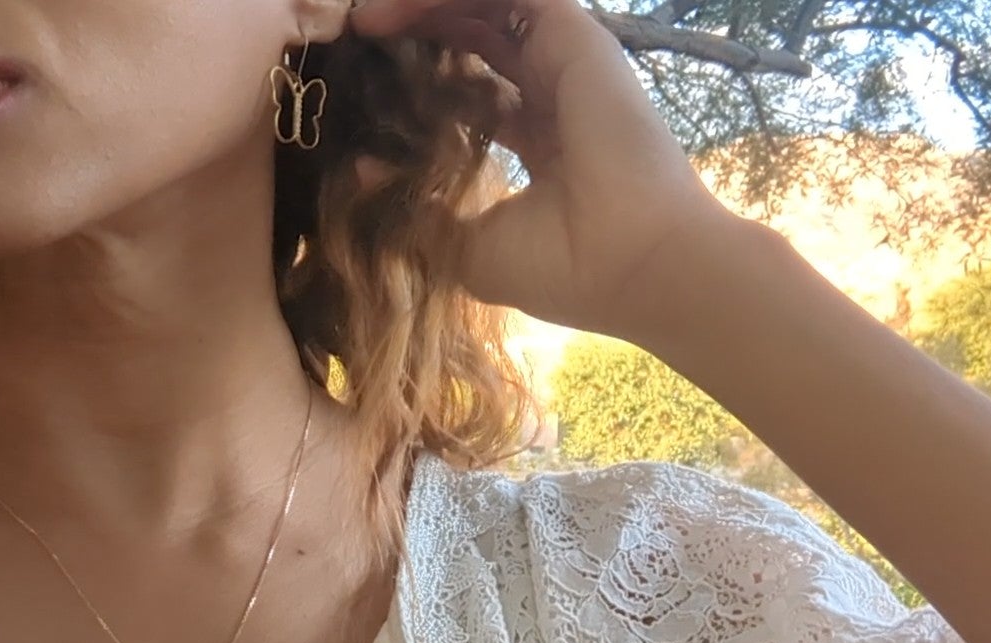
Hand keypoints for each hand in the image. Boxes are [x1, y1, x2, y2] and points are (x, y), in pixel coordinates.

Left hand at [350, 0, 742, 340]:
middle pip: (476, 36)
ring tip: (364, 19)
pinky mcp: (572, 35)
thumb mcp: (468, 249)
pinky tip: (396, 10)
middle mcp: (553, 93)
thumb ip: (417, 210)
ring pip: (487, 6)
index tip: (369, 85)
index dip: (423, 79)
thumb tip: (360, 174)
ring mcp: (566, 59)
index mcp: (540, 141)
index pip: (475, 89)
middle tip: (357, 36)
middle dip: (415, 28)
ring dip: (423, 6)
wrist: (634, 261)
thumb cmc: (562, 268)